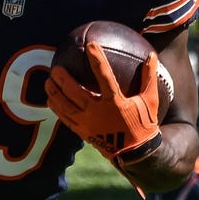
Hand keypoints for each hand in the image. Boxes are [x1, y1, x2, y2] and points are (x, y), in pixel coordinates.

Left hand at [45, 42, 162, 166]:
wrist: (137, 154)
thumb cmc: (144, 124)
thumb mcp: (150, 100)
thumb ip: (149, 77)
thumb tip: (151, 55)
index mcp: (115, 103)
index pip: (104, 76)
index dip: (97, 60)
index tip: (90, 45)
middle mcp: (98, 113)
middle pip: (75, 92)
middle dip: (63, 79)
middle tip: (55, 68)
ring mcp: (89, 124)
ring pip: (66, 107)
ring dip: (55, 93)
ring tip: (47, 82)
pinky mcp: (84, 133)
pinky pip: (66, 119)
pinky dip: (57, 109)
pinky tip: (50, 101)